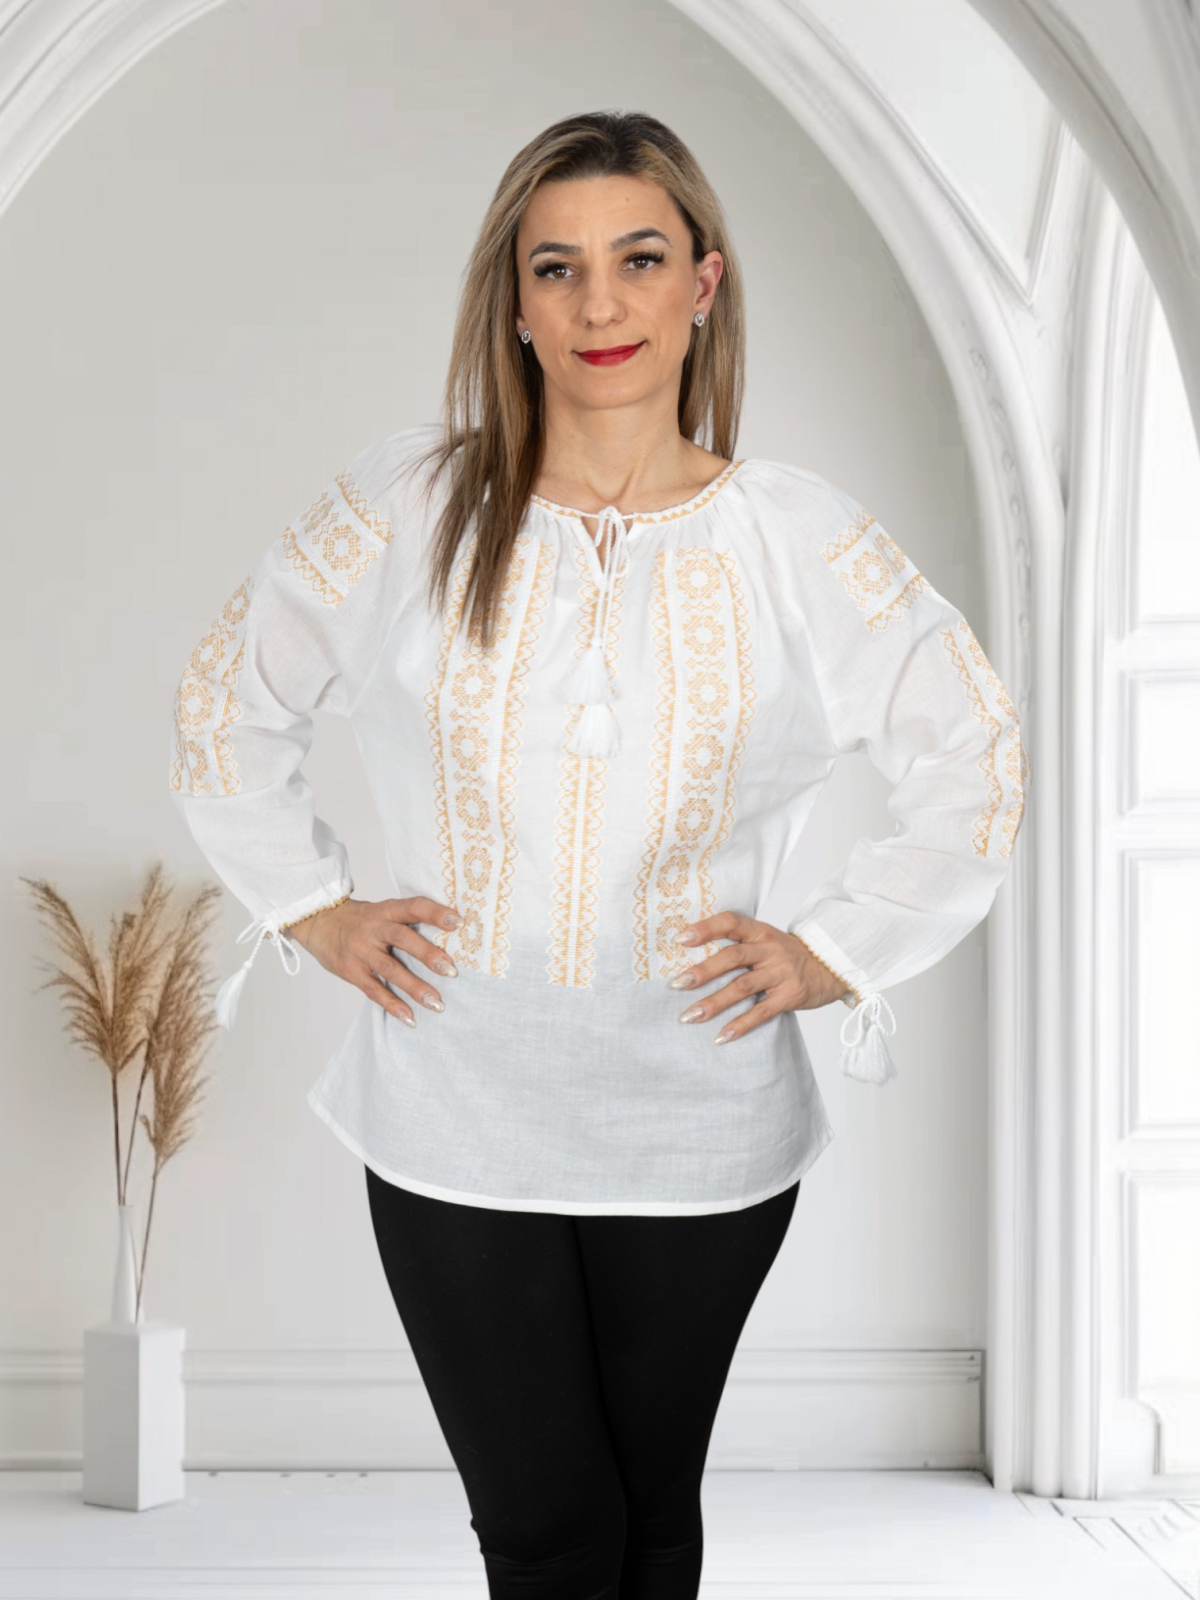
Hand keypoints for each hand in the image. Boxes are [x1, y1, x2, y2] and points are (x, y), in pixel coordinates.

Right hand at [286, 896, 460, 1026]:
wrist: (318, 921)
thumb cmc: (360, 919)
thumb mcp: (381, 911)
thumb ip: (406, 922)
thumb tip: (448, 937)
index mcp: (386, 910)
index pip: (413, 906)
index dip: (435, 913)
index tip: (458, 921)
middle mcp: (374, 928)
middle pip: (402, 939)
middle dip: (427, 955)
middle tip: (451, 971)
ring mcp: (360, 950)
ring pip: (390, 969)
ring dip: (414, 987)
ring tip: (436, 1003)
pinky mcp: (351, 971)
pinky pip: (373, 989)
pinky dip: (392, 1004)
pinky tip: (409, 1017)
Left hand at [672, 910, 851, 1044]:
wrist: (830, 967)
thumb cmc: (787, 954)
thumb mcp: (766, 940)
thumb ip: (738, 944)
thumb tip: (691, 957)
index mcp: (760, 931)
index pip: (730, 922)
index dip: (705, 928)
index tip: (679, 939)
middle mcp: (770, 949)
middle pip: (732, 958)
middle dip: (702, 971)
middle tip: (676, 984)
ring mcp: (781, 973)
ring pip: (742, 987)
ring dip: (714, 1003)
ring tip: (689, 1016)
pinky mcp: (790, 996)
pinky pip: (762, 1012)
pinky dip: (740, 1025)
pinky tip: (721, 1036)